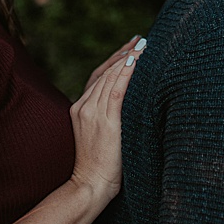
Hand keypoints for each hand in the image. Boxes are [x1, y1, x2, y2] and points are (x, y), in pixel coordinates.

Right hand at [70, 35, 144, 198]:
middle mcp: (83, 106)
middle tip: (141, 40)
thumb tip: (128, 105)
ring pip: (110, 77)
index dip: (114, 60)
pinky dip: (125, 74)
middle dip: (124, 53)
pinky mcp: (105, 122)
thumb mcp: (101, 135)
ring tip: (144, 45)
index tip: (130, 47)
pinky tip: (135, 62)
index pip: (98, 76)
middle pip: (104, 72)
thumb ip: (108, 117)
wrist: (89, 184)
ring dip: (128, 59)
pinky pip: (116, 92)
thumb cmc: (100, 165)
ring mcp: (92, 113)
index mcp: (80, 108)